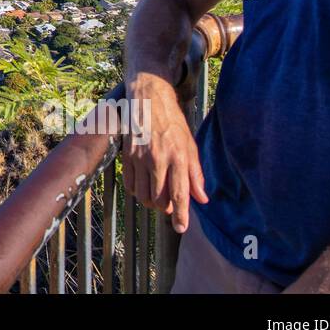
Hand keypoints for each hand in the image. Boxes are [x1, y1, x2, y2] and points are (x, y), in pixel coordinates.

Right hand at [121, 72, 206, 232]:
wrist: (148, 101)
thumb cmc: (172, 123)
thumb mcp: (190, 145)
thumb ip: (196, 174)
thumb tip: (202, 198)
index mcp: (178, 157)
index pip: (179, 194)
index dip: (181, 215)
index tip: (181, 228)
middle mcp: (158, 160)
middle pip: (160, 199)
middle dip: (166, 208)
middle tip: (170, 205)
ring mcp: (140, 159)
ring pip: (143, 196)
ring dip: (151, 202)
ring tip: (158, 196)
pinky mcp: (127, 156)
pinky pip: (131, 185)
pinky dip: (138, 192)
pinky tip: (145, 186)